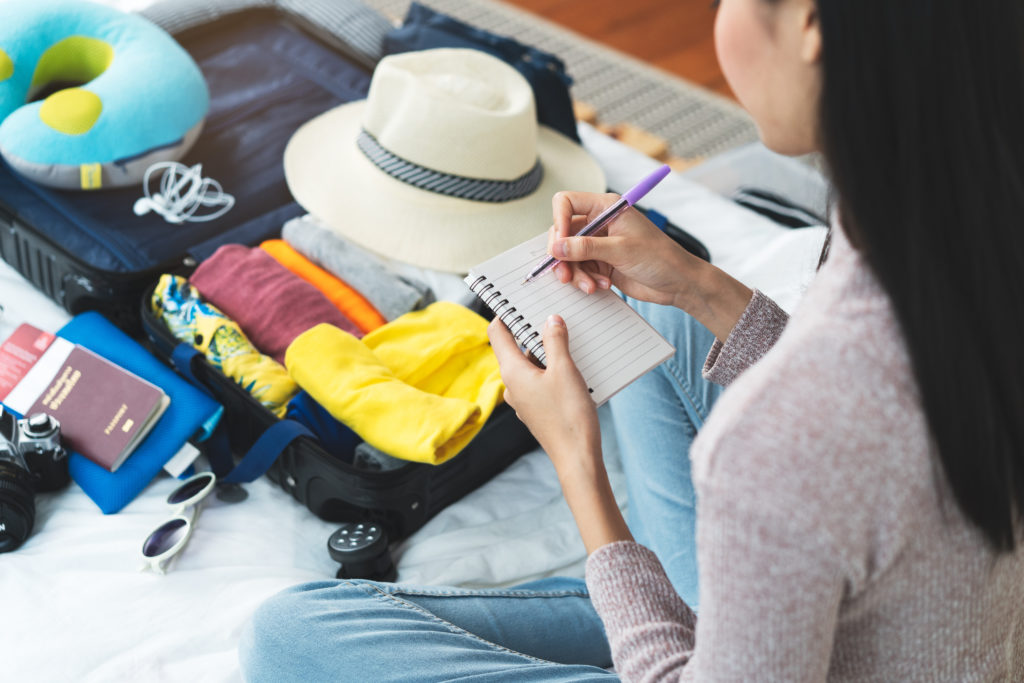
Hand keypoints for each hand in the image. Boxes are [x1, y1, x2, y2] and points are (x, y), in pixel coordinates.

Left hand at [488, 314, 600, 478]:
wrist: (577, 457)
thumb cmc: (569, 415)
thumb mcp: (565, 370)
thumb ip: (555, 340)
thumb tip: (550, 320)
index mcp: (512, 372)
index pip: (497, 334)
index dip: (505, 315)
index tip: (516, 300)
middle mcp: (512, 386)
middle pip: (515, 349)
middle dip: (532, 332)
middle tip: (551, 315)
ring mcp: (523, 399)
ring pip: (530, 366)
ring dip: (545, 352)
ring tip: (567, 340)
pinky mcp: (536, 409)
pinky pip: (539, 381)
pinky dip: (551, 370)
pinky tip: (571, 368)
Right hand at [548, 191, 704, 306]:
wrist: (678, 283)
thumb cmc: (661, 257)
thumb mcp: (621, 250)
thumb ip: (586, 248)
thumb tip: (557, 248)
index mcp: (606, 208)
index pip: (567, 203)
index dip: (558, 222)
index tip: (560, 245)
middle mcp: (599, 223)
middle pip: (563, 233)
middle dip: (563, 256)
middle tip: (565, 274)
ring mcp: (598, 244)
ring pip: (568, 255)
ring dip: (575, 273)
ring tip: (590, 285)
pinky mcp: (600, 263)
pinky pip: (579, 270)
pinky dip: (584, 280)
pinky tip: (600, 286)